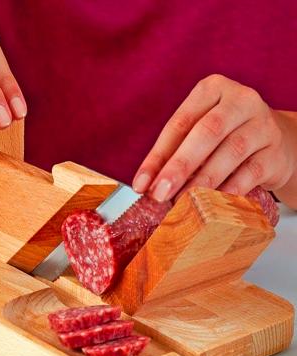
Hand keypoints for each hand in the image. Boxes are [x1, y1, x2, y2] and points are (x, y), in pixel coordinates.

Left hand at [132, 74, 295, 200]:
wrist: (276, 142)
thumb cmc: (224, 137)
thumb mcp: (199, 133)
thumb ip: (174, 152)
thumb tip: (147, 186)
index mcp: (212, 90)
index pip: (179, 123)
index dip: (157, 156)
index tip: (141, 185)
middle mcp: (241, 100)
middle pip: (206, 132)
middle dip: (179, 166)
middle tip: (159, 194)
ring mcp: (263, 125)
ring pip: (230, 152)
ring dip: (202, 181)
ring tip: (181, 202)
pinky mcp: (276, 152)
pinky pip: (251, 173)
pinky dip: (228, 191)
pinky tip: (210, 205)